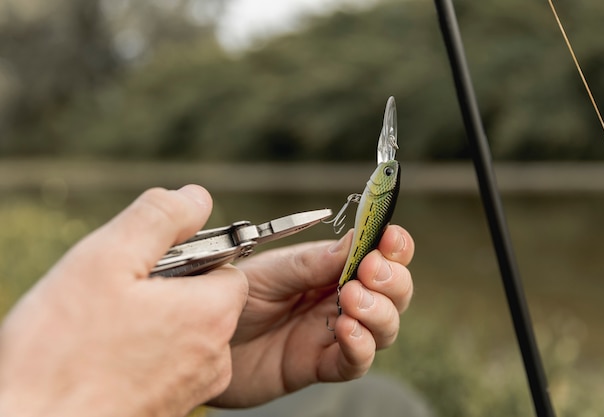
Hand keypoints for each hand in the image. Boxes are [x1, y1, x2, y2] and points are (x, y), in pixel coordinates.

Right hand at [0, 186, 247, 416]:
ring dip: (153, 320)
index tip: (148, 262)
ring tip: (104, 329)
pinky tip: (104, 356)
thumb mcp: (106, 260)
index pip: (227, 264)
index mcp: (210, 314)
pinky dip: (143, 353)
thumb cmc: (62, 354)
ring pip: (185, 332)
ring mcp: (193, 388)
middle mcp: (214, 356)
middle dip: (167, 287)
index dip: (189, 254)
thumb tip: (196, 197)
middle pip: (205, 298)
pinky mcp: (169, 409)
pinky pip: (168, 364)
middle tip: (116, 295)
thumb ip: (160, 219)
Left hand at [210, 224, 414, 407]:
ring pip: (383, 327)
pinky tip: (346, 331)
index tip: (390, 238)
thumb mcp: (267, 272)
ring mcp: (331, 333)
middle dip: (392, 280)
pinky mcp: (319, 366)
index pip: (375, 254)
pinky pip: (354, 362)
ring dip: (379, 312)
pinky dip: (360, 348)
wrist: (198, 339)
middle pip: (391, 292)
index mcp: (328, 268)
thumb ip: (310, 263)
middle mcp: (336, 299)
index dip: (392, 246)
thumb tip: (355, 242)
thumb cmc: (228, 297)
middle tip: (370, 272)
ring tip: (353, 300)